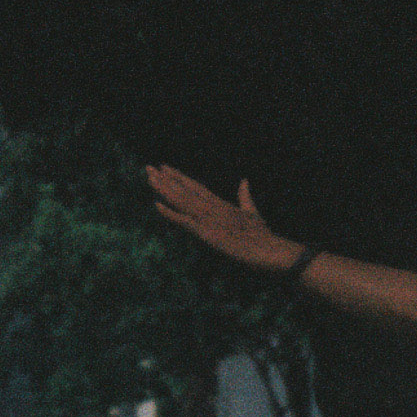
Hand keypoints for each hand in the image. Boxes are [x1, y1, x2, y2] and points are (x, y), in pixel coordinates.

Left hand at [145, 164, 299, 274]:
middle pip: (184, 190)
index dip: (179, 177)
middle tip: (148, 168)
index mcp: (220, 203)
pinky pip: (184, 222)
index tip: (165, 167)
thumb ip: (244, 196)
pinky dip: (170, 213)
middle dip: (166, 179)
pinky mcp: (207, 233)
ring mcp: (208, 219)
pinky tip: (156, 204)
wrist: (268, 248)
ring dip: (164, 190)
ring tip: (149, 178)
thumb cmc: (262, 234)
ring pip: (181, 201)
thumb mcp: (252, 212)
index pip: (195, 186)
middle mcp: (212, 207)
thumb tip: (244, 180)